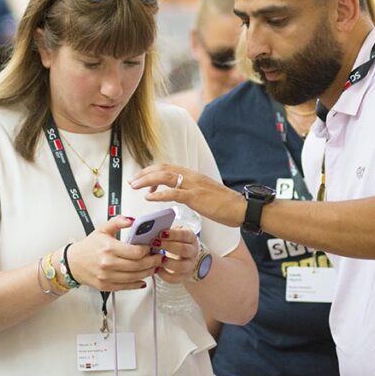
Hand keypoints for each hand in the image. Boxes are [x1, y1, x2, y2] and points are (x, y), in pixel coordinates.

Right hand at [65, 215, 162, 290]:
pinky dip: (137, 283)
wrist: (72, 263)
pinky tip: (143, 279)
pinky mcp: (106, 286)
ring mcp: (107, 277)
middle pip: (139, 265)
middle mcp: (108, 264)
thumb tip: (132, 220)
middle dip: (153, 262)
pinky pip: (126, 287)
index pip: (136, 252)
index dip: (148, 250)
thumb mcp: (102, 230)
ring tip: (154, 267)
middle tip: (159, 258)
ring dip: (148, 272)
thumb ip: (118, 222)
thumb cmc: (88, 247)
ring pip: (135, 277)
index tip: (152, 247)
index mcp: (109, 248)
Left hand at [130, 164, 245, 227]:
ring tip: (135, 186)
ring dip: (147, 180)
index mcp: (194, 175)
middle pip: (163, 168)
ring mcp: (193, 185)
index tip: (140, 178)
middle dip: (144, 173)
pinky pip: (173, 193)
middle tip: (132, 181)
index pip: (168, 167)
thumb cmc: (226, 205)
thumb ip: (191, 192)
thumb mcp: (206, 194)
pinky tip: (149, 198)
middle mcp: (192, 176)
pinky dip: (159, 194)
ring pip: (165, 177)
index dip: (151, 171)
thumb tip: (179, 194)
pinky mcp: (195, 197)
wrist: (242, 208)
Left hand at [152, 225, 202, 285]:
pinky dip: (165, 275)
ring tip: (157, 258)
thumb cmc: (177, 242)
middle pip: (184, 250)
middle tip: (155, 243)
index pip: (184, 235)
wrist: (186, 257)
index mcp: (190, 238)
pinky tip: (157, 269)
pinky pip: (175, 278)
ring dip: (167, 262)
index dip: (173, 234)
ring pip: (182, 266)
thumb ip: (166, 231)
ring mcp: (189, 265)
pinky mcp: (184, 276)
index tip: (160, 233)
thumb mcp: (174, 233)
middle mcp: (192, 252)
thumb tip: (150, 228)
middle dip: (168, 246)